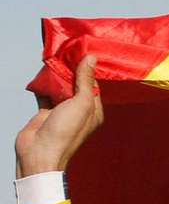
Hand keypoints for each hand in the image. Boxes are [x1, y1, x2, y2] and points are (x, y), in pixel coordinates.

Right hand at [15, 55, 103, 178]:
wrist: (39, 151)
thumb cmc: (65, 131)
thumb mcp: (81, 103)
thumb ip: (85, 81)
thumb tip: (91, 59)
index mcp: (94, 111)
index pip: (93, 85)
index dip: (88, 70)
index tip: (82, 52)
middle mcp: (80, 111)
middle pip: (76, 85)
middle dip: (71, 70)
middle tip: (65, 51)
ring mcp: (62, 111)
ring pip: (60, 88)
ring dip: (56, 75)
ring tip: (53, 57)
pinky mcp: (45, 112)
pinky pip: (45, 93)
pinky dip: (43, 84)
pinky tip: (41, 71)